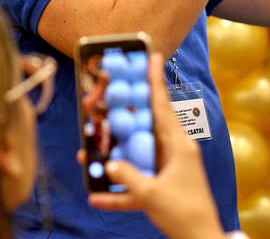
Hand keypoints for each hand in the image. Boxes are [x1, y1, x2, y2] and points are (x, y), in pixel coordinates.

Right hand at [87, 54, 225, 238]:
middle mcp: (173, 151)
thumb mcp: (152, 194)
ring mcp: (167, 169)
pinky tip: (97, 198)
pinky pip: (135, 184)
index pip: (161, 105)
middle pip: (142, 126)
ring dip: (111, 157)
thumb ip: (128, 177)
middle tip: (99, 101)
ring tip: (85, 152)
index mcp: (177, 144)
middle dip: (119, 117)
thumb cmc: (184, 214)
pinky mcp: (161, 188)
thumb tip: (108, 164)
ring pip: (134, 154)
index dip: (154, 80)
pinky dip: (118, 191)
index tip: (151, 55)